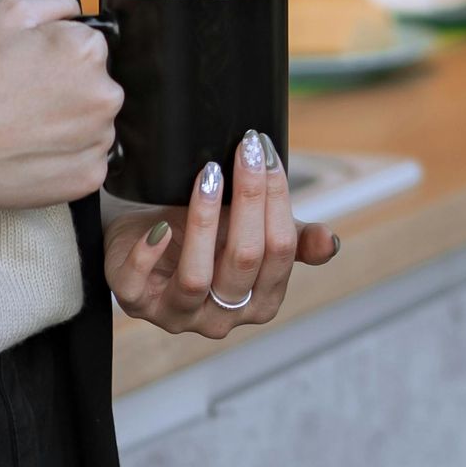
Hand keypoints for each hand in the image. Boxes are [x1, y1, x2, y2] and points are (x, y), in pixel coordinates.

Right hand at [0, 0, 121, 209]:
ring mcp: (98, 141)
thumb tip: (79, 14)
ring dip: (69, 124)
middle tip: (23, 98)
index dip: (56, 54)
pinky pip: (87, 160)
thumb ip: (57, 3)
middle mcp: (105, 96)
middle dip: (68, 88)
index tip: (29, 68)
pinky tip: (30, 150)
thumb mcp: (7, 12)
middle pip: (97, 85)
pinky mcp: (87, 178)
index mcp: (88, 51)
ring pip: (93, 124)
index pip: (90, 45)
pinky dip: (65, 158)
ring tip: (23, 126)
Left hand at [104, 129, 340, 339]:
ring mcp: (176, 314)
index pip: (280, 250)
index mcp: (260, 301)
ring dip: (204, 220)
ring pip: (196, 277)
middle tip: (244, 149)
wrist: (147, 229)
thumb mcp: (255, 232)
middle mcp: (222, 317)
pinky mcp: (135, 302)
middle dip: (248, 198)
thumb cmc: (209, 232)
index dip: (277, 199)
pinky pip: (139, 286)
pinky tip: (159, 226)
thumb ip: (294, 240)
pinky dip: (150, 254)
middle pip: (243, 259)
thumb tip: (330, 243)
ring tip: (208, 175)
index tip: (266, 152)